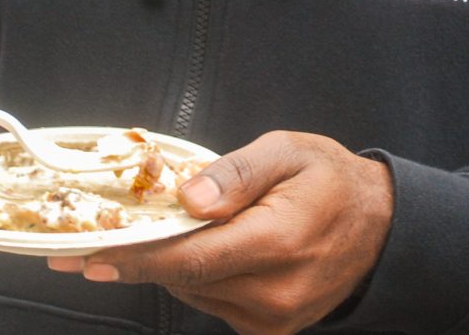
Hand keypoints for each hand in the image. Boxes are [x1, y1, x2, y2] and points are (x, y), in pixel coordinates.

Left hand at [48, 131, 393, 334]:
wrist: (381, 226)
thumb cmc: (330, 180)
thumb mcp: (287, 151)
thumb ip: (235, 174)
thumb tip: (189, 199)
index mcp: (277, 241)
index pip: (188, 258)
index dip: (133, 257)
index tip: (87, 255)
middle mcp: (274, 291)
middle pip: (183, 279)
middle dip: (139, 256)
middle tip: (99, 236)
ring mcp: (273, 317)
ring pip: (194, 293)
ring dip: (171, 264)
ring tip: (161, 232)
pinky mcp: (271, 329)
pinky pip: (214, 303)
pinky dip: (198, 277)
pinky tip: (204, 249)